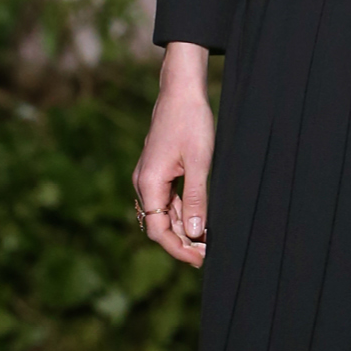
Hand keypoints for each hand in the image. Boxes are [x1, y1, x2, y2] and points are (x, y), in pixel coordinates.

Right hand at [133, 42, 215, 269]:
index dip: (177, 248)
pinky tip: (199, 218)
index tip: (199, 259)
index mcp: (149, 182)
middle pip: (158, 225)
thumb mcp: (200, 162)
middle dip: (181, 242)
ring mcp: (149, 176)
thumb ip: (196, 198)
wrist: (181, 91)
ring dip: (182, 228)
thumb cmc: (191, 122)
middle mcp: (143, 182)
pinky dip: (181, 212)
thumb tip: (194, 232)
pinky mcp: (157, 170)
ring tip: (207, 240)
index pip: (157, 230)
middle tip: (207, 253)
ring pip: (162, 213)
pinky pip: (166, 199)